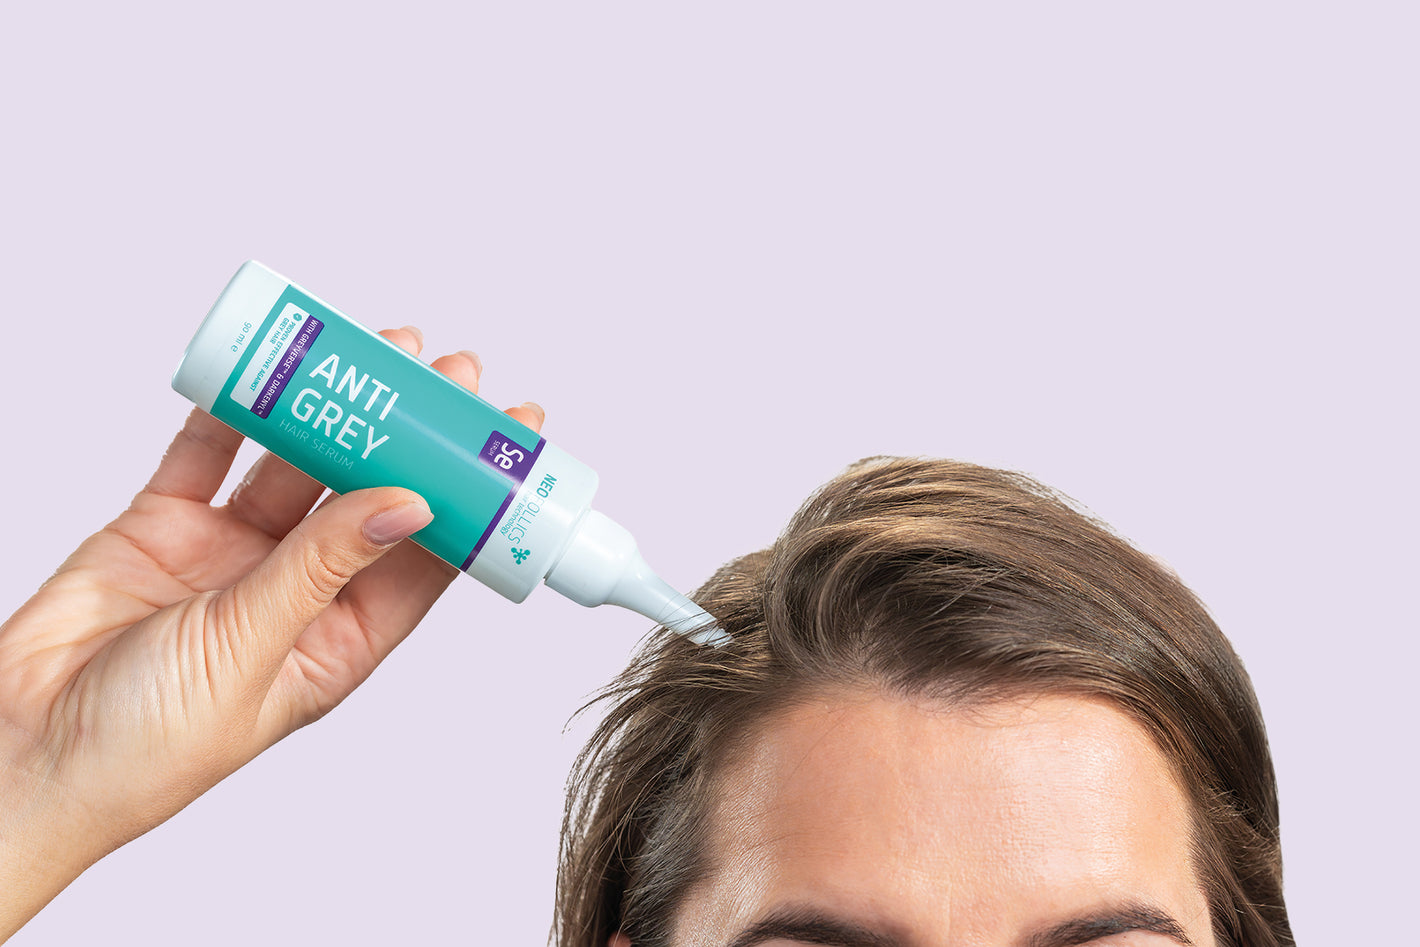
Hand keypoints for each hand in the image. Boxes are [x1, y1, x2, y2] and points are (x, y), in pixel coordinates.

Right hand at [0, 328, 543, 939]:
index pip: (423, 556)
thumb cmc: (144, 747)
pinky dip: (235, 411)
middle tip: (452, 372)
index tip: (510, 437)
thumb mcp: (250, 650)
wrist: (19, 753)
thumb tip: (408, 503)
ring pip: (296, 465)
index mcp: (335, 638)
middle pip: (369, 496)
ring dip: (334, 411)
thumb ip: (321, 569)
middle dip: (410, 435)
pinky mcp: (166, 525)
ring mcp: (231, 554)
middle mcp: (294, 590)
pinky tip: (269, 369)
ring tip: (378, 349)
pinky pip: (208, 453)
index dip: (470, 496)